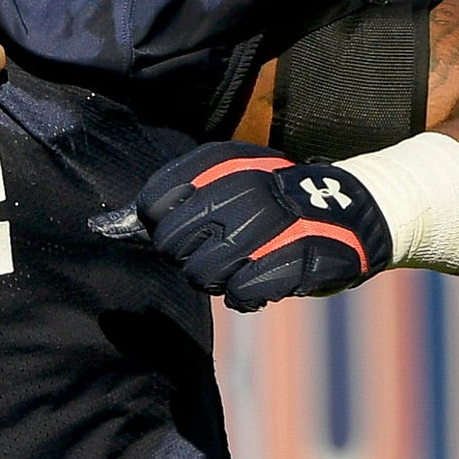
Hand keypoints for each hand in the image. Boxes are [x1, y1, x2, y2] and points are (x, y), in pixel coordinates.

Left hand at [92, 142, 393, 310]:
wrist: (351, 212)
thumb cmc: (271, 207)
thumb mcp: (226, 186)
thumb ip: (171, 204)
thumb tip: (106, 228)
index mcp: (221, 162)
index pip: (155, 203)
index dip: (163, 226)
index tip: (184, 229)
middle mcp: (243, 187)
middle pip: (172, 243)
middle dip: (185, 257)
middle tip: (216, 252)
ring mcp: (271, 223)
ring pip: (202, 273)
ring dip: (218, 279)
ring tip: (243, 266)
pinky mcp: (295, 258)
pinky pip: (239, 293)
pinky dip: (246, 296)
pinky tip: (263, 283)